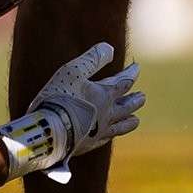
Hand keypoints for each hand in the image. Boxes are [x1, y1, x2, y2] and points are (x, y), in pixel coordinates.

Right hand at [0, 42, 143, 181]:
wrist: (49, 131)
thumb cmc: (60, 97)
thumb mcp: (73, 71)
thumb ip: (93, 59)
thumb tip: (110, 48)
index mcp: (104, 95)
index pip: (124, 82)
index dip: (131, 73)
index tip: (136, 68)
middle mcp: (107, 114)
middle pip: (127, 106)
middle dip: (135, 99)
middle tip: (142, 97)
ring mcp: (100, 131)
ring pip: (122, 126)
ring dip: (129, 120)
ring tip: (136, 119)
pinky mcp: (90, 144)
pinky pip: (107, 138)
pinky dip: (112, 134)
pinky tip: (110, 135)